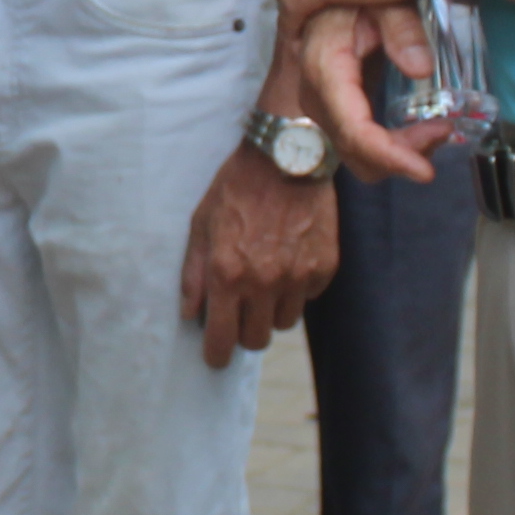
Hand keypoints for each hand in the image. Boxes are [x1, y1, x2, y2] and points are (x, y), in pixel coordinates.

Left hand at [178, 146, 337, 365]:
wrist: (287, 157)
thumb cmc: (236, 188)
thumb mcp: (201, 225)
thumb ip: (193, 274)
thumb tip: (189, 314)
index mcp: (228, 275)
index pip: (222, 340)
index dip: (216, 355)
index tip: (215, 357)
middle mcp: (264, 282)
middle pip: (256, 339)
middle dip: (244, 332)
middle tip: (239, 314)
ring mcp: (298, 276)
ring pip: (285, 322)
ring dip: (272, 311)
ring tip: (265, 283)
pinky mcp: (325, 266)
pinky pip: (309, 297)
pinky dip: (298, 289)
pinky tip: (288, 262)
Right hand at [297, 2, 448, 183]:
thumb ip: (401, 28)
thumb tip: (422, 71)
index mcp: (325, 69)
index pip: (354, 131)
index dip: (390, 156)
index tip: (427, 172)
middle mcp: (317, 97)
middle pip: (358, 152)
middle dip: (404, 155)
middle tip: (445, 131)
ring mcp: (322, 109)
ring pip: (359, 156)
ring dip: (401, 155)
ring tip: (439, 131)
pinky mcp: (334, 113)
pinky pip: (361, 146)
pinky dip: (392, 149)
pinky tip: (423, 132)